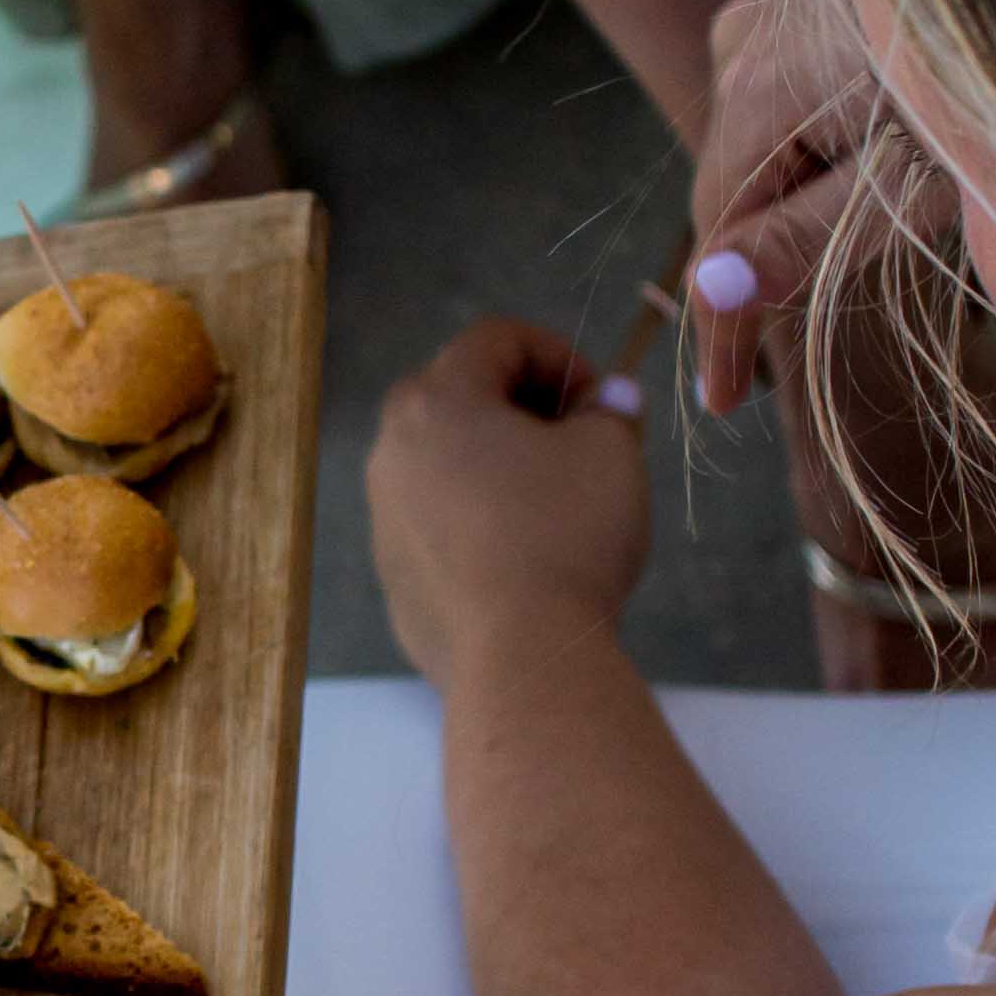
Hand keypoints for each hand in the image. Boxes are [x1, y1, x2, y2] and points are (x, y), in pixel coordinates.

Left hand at [365, 318, 649, 677]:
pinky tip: (524, 558)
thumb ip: (608, 411)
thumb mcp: (611, 454)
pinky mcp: (393, 575)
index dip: (559, 353)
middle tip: (574, 439)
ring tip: (552, 501)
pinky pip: (436, 525)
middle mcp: (392, 449)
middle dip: (521, 404)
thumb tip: (608, 400)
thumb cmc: (566, 535)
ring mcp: (383, 516)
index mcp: (438, 401)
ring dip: (494, 464)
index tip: (599, 399)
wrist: (520, 657)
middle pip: (456, 394)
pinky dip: (475, 522)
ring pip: (441, 463)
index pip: (497, 339)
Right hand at [686, 0, 900, 420]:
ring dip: (780, 201)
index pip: (719, 228)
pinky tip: (843, 169)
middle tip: (773, 362)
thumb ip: (805, 239)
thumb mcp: (911, 184)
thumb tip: (707, 292)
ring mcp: (762, 10)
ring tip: (833, 252)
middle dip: (754, 263)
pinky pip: (772, 98)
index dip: (722, 327)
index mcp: (760, 88)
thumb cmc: (993, 87)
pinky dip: (799, 146)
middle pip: (733, 181)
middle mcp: (741, 40)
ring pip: (753, 141)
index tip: (719, 404)